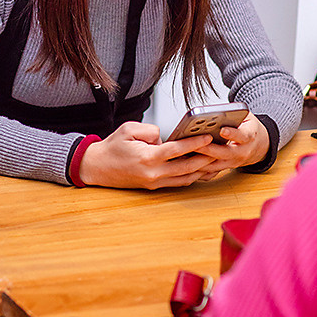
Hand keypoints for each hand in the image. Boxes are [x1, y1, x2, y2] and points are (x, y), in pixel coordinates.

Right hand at [78, 121, 217, 189]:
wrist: (97, 167)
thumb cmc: (112, 147)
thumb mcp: (129, 129)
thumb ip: (151, 130)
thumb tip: (166, 137)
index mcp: (148, 158)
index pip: (177, 150)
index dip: (195, 143)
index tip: (208, 136)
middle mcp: (153, 173)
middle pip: (187, 167)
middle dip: (205, 158)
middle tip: (219, 149)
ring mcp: (154, 182)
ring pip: (185, 178)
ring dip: (201, 169)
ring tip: (214, 158)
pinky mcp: (154, 186)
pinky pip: (178, 182)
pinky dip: (191, 176)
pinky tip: (200, 168)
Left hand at [189, 113, 269, 179]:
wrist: (259, 146)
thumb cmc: (249, 128)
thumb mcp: (246, 116)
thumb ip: (233, 113)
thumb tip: (214, 111)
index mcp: (249, 136)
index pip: (242, 136)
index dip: (232, 134)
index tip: (222, 130)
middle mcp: (242, 152)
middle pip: (224, 153)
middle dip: (208, 149)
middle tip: (194, 144)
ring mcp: (234, 162)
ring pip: (216, 166)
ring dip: (200, 162)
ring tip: (186, 154)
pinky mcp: (226, 168)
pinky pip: (211, 172)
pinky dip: (199, 170)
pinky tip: (187, 164)